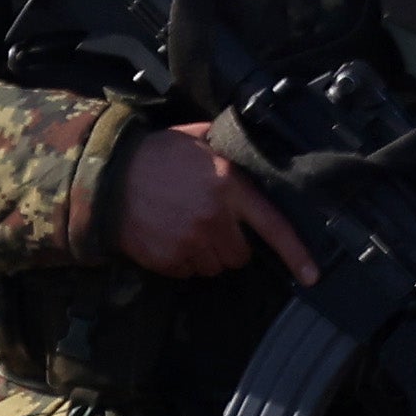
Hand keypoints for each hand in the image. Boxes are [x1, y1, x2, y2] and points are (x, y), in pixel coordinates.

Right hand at [107, 126, 315, 284]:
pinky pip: (186, 272)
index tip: (311, 276)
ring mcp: (189, 241)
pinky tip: (165, 236)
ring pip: (213, 267)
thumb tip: (253, 146)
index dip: (296, 254)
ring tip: (182, 228)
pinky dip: (179, 260)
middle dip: (229, 245)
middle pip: (240, 255)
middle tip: (207, 224)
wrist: (104, 175)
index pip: (273, 226)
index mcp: (228, 186)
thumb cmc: (153, 154)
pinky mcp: (166, 258)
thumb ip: (228, 149)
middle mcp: (213, 218)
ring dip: (204, 254)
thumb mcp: (197, 139)